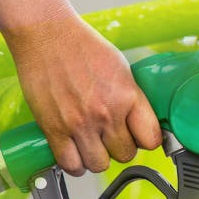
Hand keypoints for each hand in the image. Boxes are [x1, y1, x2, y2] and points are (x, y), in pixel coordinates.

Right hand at [6, 16, 161, 175]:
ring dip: (97, 158)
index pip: (151, 140)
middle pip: (126, 155)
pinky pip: (71, 164)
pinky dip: (75, 164)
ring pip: (100, 165)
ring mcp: (80, 123)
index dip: (146, 140)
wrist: (47, 34)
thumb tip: (142, 124)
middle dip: (120, 148)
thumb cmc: (83, 47)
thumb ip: (133, 100)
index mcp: (128, 97)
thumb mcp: (123, 70)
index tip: (139, 137)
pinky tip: (75, 152)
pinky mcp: (54, 128)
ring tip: (92, 144)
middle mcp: (106, 113)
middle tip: (111, 137)